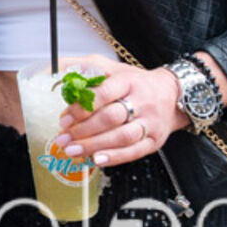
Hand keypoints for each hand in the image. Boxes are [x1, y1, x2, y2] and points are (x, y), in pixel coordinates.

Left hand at [59, 60, 187, 167]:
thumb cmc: (135, 82)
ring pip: (122, 137)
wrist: (172, 94)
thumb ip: (83, 67)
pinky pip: (134, 152)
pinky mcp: (155, 140)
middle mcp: (142, 102)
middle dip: (84, 130)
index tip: (64, 118)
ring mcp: (150, 123)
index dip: (82, 107)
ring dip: (95, 146)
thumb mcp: (111, 67)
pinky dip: (114, 157)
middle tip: (63, 138)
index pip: (104, 94)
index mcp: (128, 81)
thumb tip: (54, 71)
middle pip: (111, 118)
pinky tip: (96, 160)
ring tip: (73, 151)